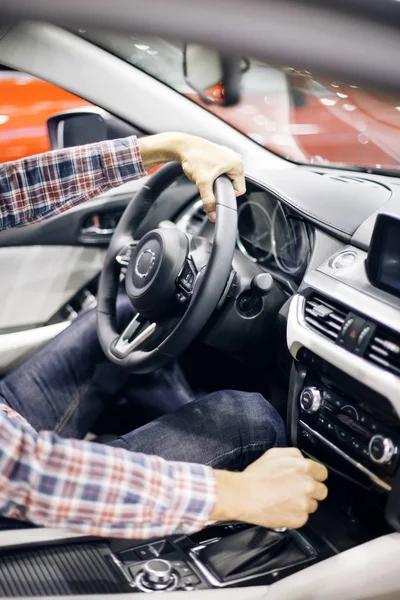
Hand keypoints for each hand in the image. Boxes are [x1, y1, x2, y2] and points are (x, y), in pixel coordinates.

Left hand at [138, 133, 245, 221]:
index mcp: (237, 164)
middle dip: (220, 188)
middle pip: (233, 185)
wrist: (182, 146)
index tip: (214, 191)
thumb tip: (213, 216)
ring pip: (227, 179)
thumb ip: (209, 202)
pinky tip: (205, 172)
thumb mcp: (202, 183)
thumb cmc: (194, 158)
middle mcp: (236, 159)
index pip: (239, 190)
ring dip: (216, 182)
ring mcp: (229, 156)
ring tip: (206, 176)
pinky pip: (222, 172)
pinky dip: (214, 176)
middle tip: (208, 183)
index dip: (226, 195)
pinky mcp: (221, 156)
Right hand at [211, 448, 327, 529]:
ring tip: (286, 500)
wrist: (244, 495)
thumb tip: (303, 460)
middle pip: (322, 491)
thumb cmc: (257, 475)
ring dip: (303, 503)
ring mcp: (305, 504)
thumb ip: (295, 455)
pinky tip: (282, 508)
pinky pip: (303, 517)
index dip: (314, 475)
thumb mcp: (275, 453)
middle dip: (312, 490)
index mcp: (305, 468)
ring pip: (313, 505)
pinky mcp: (299, 519)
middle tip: (296, 490)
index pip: (323, 473)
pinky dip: (295, 514)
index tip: (308, 478)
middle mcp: (309, 486)